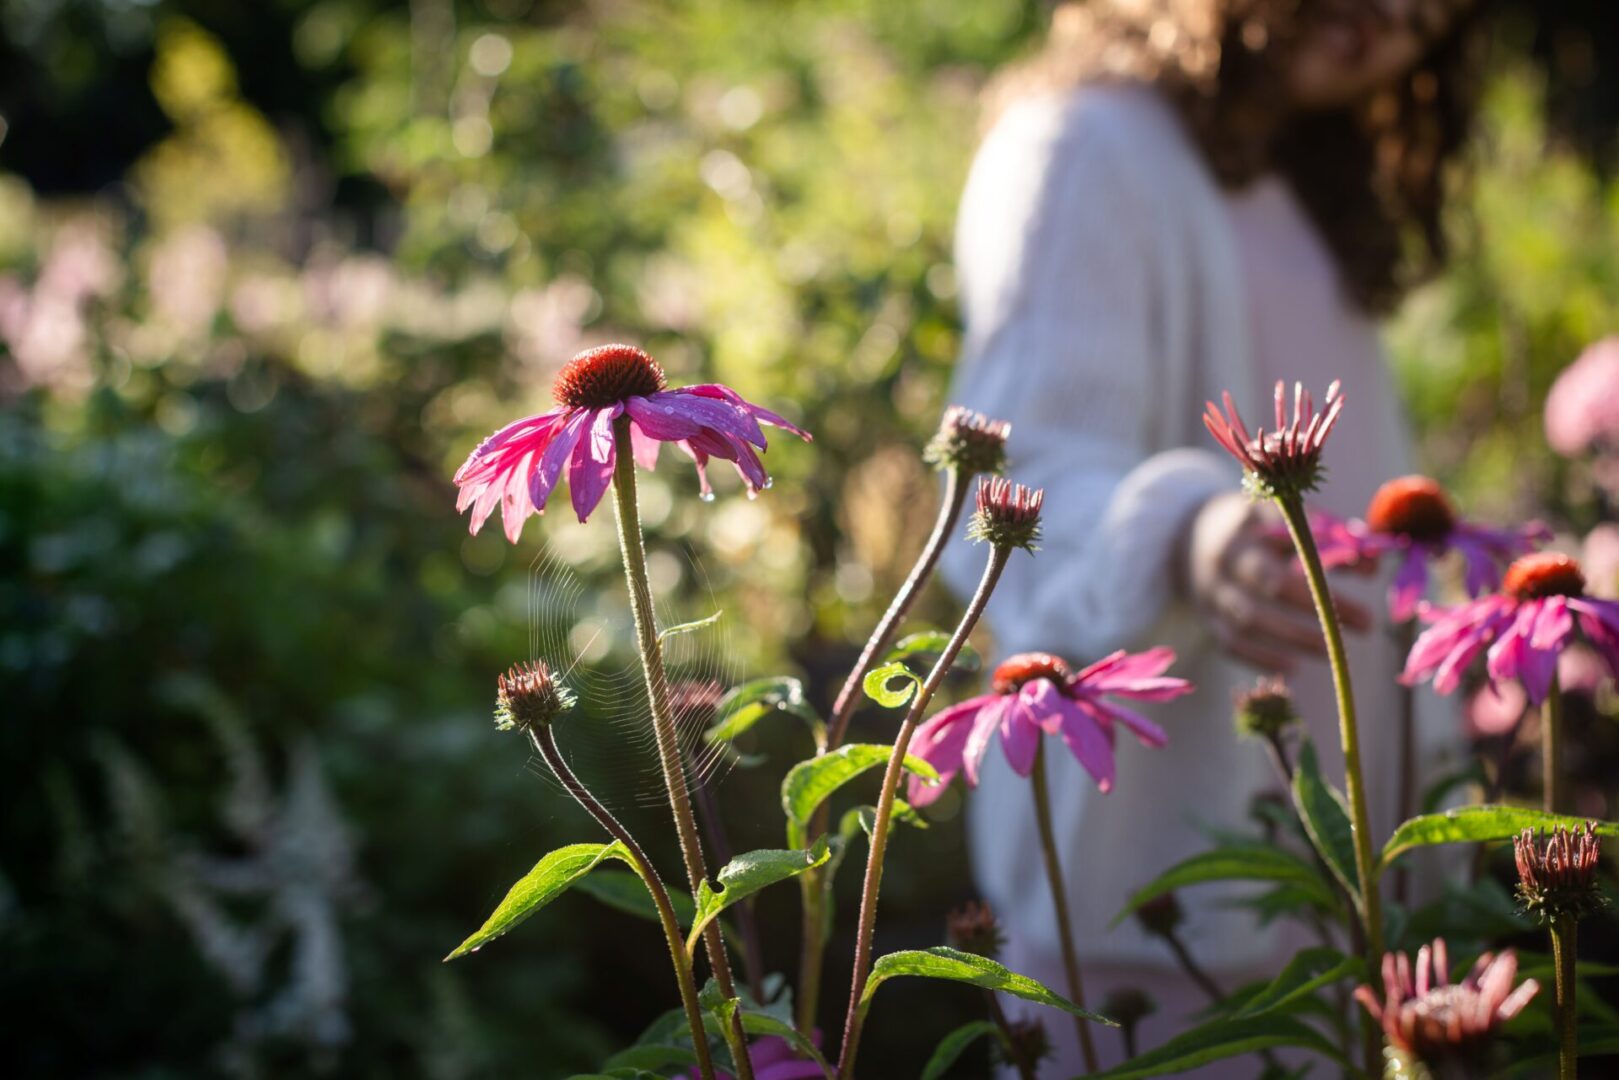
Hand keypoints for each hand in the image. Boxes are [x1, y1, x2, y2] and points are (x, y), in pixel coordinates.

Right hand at [1179, 492, 1370, 673]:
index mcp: (1249, 520)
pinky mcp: (1206, 617)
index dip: (1335, 553)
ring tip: (1332, 649)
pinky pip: (1230, 643)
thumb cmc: (1255, 531)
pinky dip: (1261, 658)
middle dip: (1319, 603)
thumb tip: (1375, 562)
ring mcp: (1211, 588)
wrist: (1187, 540)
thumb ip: (1328, 536)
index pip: (1295, 536)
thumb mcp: (1284, 519)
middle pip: (1270, 580)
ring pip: (1250, 617)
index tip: (1374, 571)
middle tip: (1366, 622)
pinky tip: (1292, 668)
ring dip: (1295, 636)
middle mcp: (1227, 554)